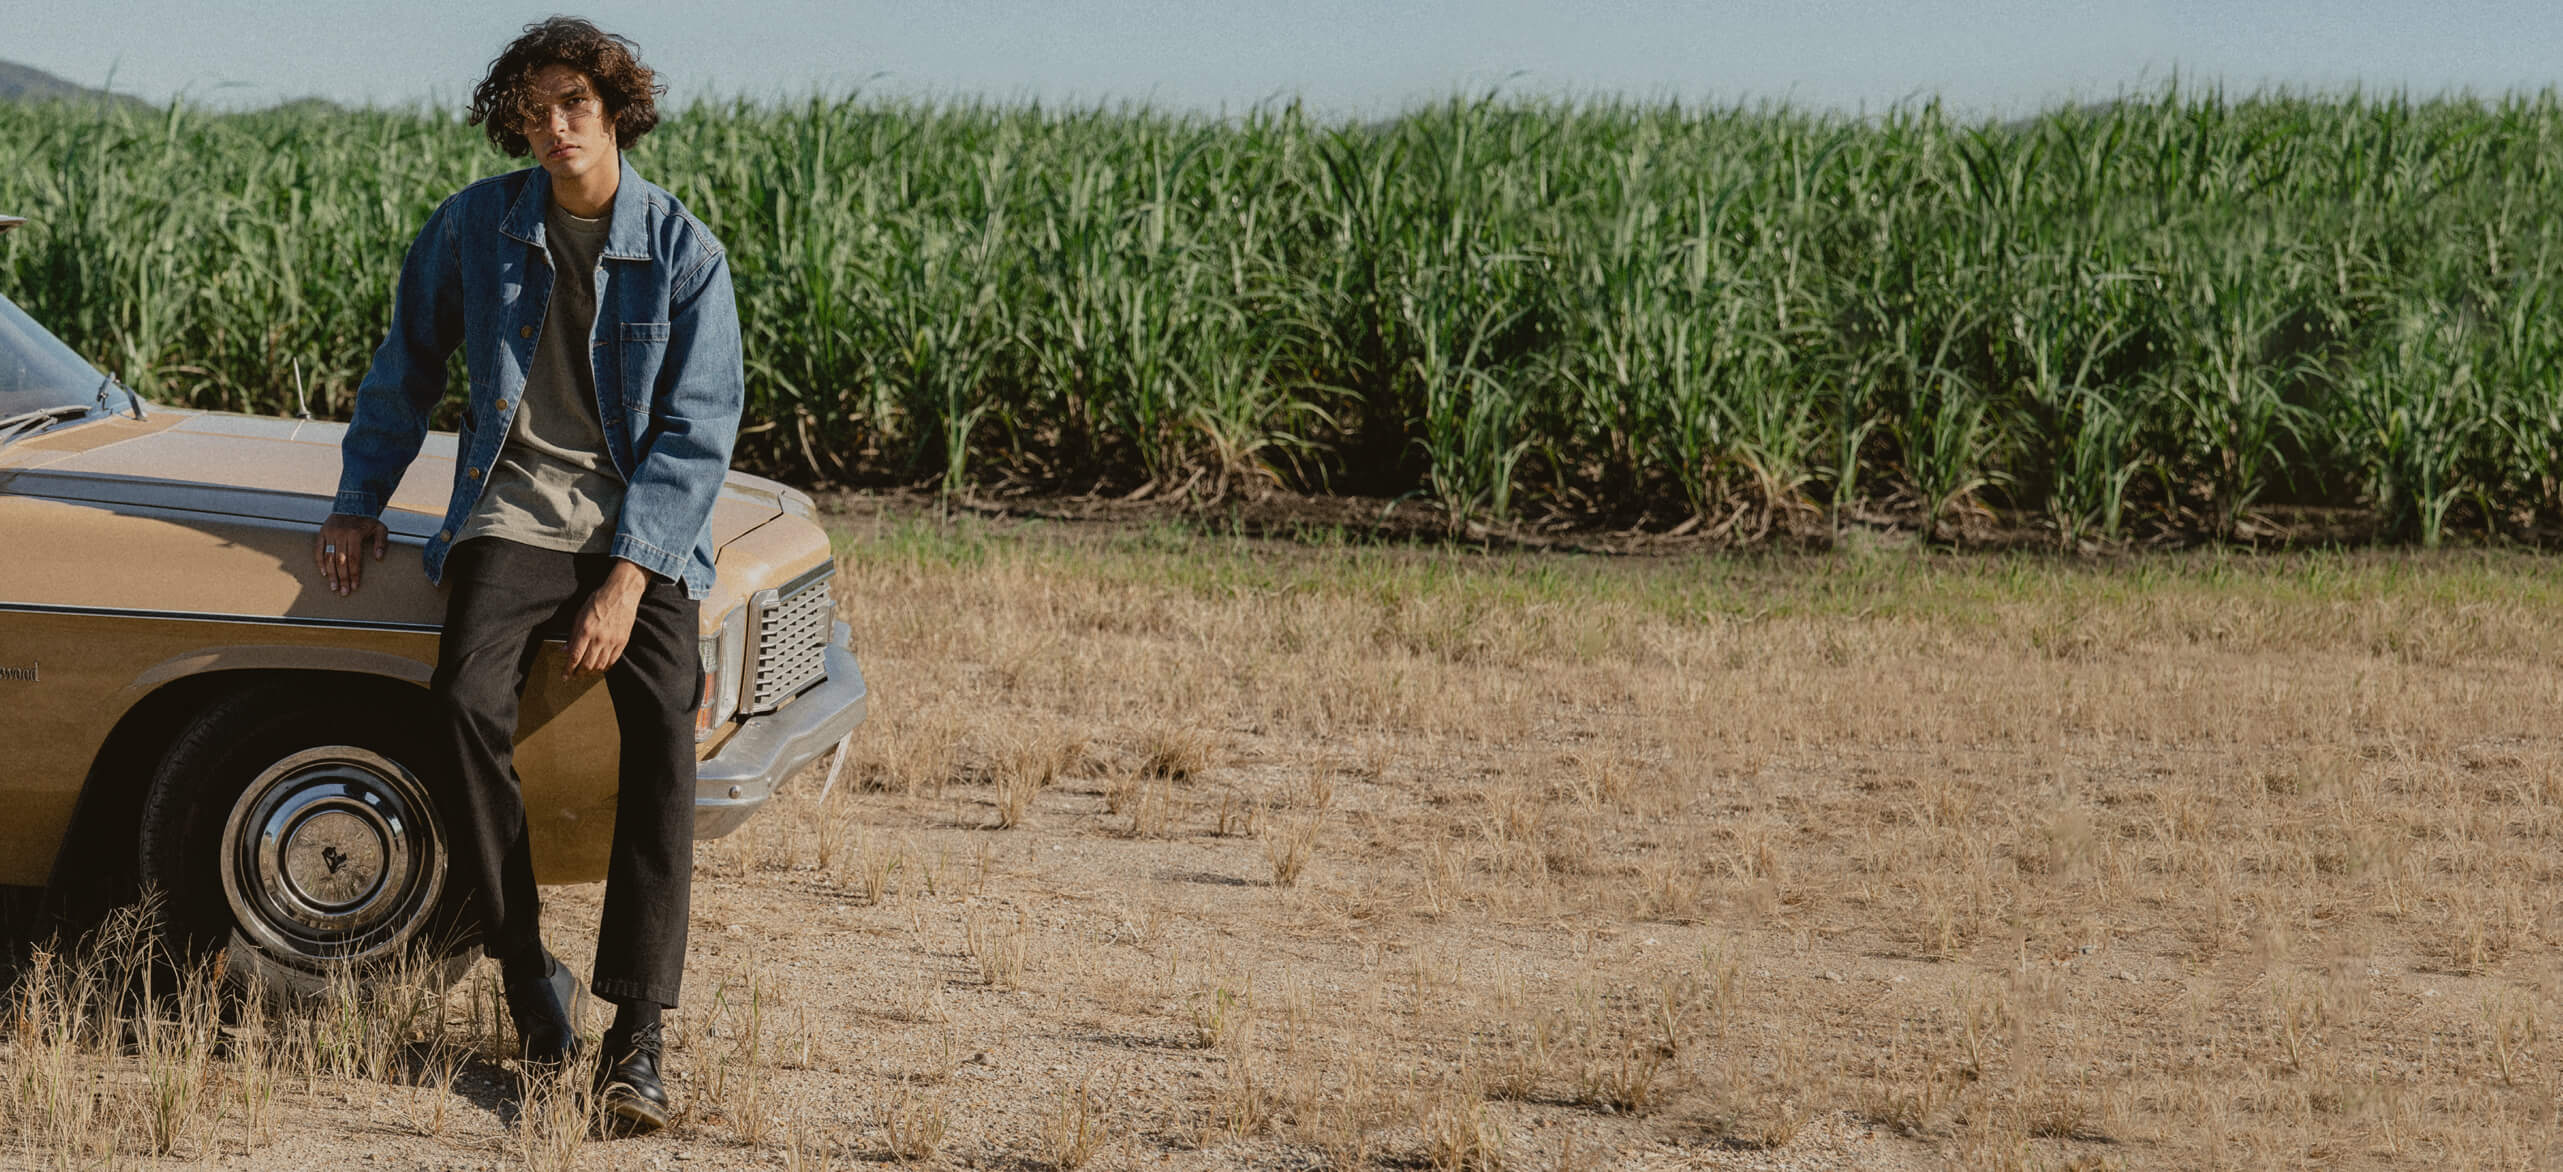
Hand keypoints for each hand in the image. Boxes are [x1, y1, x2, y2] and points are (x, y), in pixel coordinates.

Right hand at [315, 513, 390, 596]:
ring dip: (331, 574)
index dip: (354, 574)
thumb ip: (381, 542)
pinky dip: (320, 562)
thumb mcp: (380, 528)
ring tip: (334, 587)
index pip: (354, 559)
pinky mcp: (322, 532)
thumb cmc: (368, 520)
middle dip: (342, 578)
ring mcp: (329, 533)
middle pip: (340, 561)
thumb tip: (379, 558)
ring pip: (328, 557)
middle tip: (343, 592)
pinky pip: (318, 550)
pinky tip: (324, 573)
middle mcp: (340, 534)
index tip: (354, 586)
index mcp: (354, 534)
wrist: (352, 504)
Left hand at [564, 559, 651, 678]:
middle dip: (579, 673)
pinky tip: (600, 666)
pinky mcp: (622, 641)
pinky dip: (605, 666)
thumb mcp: (580, 615)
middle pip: (587, 665)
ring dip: (591, 672)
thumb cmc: (598, 601)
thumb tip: (565, 650)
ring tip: (586, 672)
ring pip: (600, 665)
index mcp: (586, 631)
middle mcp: (599, 638)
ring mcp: (612, 641)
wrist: (621, 593)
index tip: (564, 676)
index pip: (575, 657)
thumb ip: (573, 634)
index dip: (568, 669)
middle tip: (574, 675)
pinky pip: (613, 660)